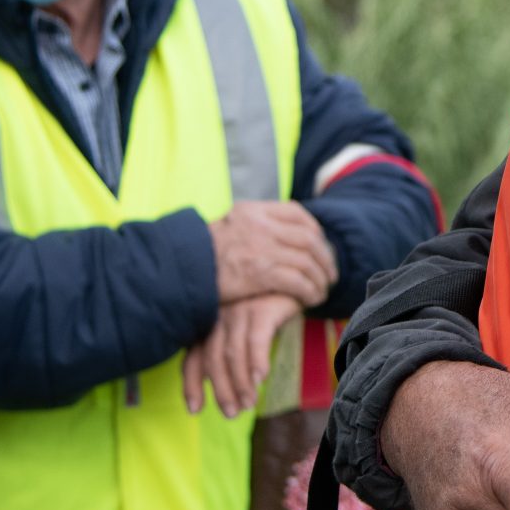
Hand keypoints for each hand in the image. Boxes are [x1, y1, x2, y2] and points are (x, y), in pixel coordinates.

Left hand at [183, 293, 300, 416]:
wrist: (292, 281)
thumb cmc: (264, 310)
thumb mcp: (241, 330)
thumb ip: (227, 352)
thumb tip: (222, 388)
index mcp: (209, 324)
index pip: (193, 357)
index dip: (192, 385)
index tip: (195, 410)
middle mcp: (219, 317)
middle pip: (212, 358)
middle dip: (220, 390)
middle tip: (231, 413)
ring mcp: (238, 311)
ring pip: (233, 353)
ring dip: (240, 382)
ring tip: (248, 404)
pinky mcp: (261, 308)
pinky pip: (256, 339)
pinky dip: (256, 361)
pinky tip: (260, 379)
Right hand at [207, 198, 337, 305]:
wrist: (180, 270)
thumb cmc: (199, 255)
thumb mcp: (227, 227)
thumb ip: (251, 227)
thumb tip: (273, 234)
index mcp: (253, 210)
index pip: (296, 213)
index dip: (315, 230)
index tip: (320, 245)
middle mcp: (261, 225)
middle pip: (308, 238)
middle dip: (325, 257)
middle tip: (330, 273)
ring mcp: (262, 248)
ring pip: (307, 261)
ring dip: (320, 278)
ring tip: (322, 290)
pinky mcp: (261, 273)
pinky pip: (298, 281)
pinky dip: (309, 291)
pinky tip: (311, 299)